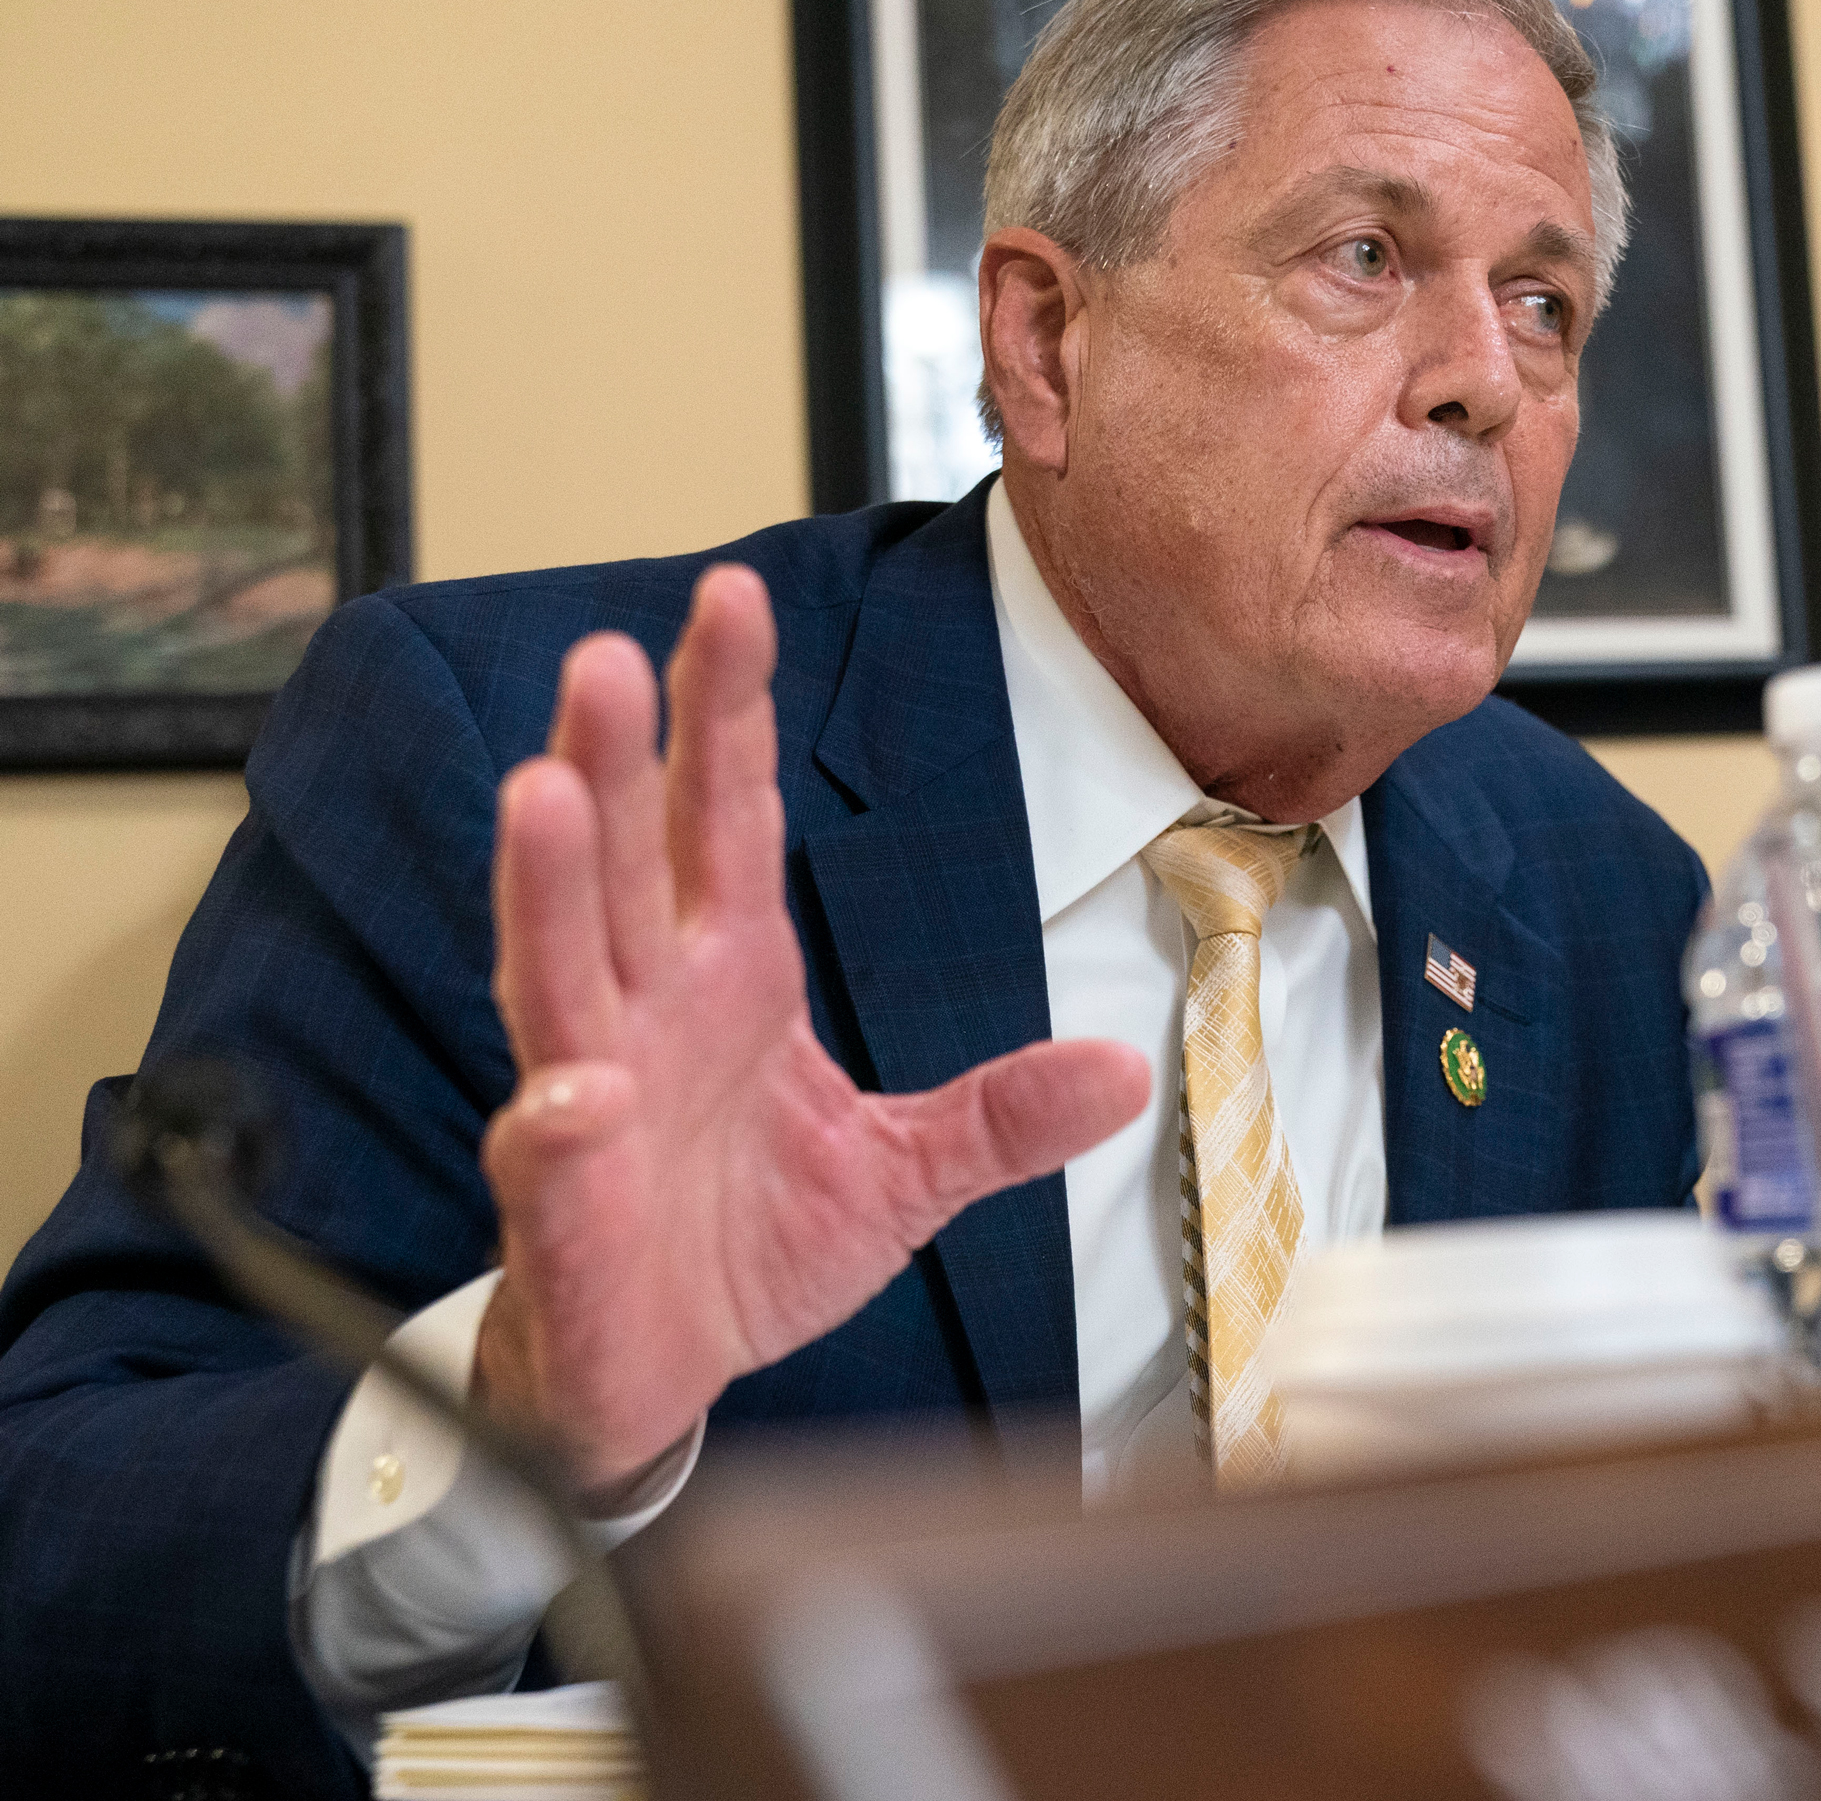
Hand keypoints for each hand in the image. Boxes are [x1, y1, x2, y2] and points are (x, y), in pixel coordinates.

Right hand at [475, 565, 1147, 1495]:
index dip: (722, 713)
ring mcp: (590, 1100)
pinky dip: (555, 1122)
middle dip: (611, 760)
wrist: (662, 1375)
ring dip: (546, 887)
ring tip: (540, 798)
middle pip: (624, 863)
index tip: (731, 599)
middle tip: (603, 655)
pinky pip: (549, 1155)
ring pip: (557, 972)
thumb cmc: (753, 1248)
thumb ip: (1002, 1115)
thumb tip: (1125, 1070)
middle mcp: (647, 1016)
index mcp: (730, 980)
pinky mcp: (562, 1207)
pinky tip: (568, 1092)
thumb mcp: (908, 1172)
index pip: (723, 822)